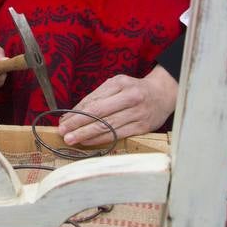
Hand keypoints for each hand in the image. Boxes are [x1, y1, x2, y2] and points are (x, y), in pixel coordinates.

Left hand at [57, 65, 177, 145]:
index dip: (77, 112)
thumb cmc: (134, 89)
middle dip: (78, 124)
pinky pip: (118, 135)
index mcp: (121, 84)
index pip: (94, 100)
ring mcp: (137, 114)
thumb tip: (74, 112)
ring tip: (71, 139)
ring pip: (107, 127)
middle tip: (63, 132)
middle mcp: (130, 98)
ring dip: (86, 135)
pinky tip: (89, 142)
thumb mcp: (116, 84)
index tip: (63, 119)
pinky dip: (101, 140)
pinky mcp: (142, 127)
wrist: (162, 94)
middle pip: (99, 114)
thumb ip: (98, 96)